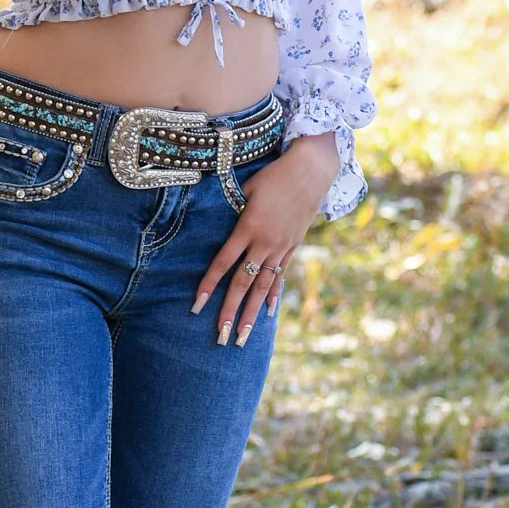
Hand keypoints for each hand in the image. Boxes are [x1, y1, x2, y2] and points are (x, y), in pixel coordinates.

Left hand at [192, 133, 338, 346]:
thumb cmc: (273, 175)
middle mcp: (264, 243)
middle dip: (229, 311)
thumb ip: (231, 208)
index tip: (197, 305)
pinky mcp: (293, 247)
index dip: (209, 285)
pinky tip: (266, 314)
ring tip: (242, 336)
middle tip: (220, 337)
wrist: (311, 171)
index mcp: (248, 228)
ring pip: (262, 287)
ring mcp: (281, 248)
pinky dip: (272, 296)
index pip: (223, 263)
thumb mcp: (246, 188)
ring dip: (250, 313)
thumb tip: (215, 221)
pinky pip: (280, 277)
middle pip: (242, 284)